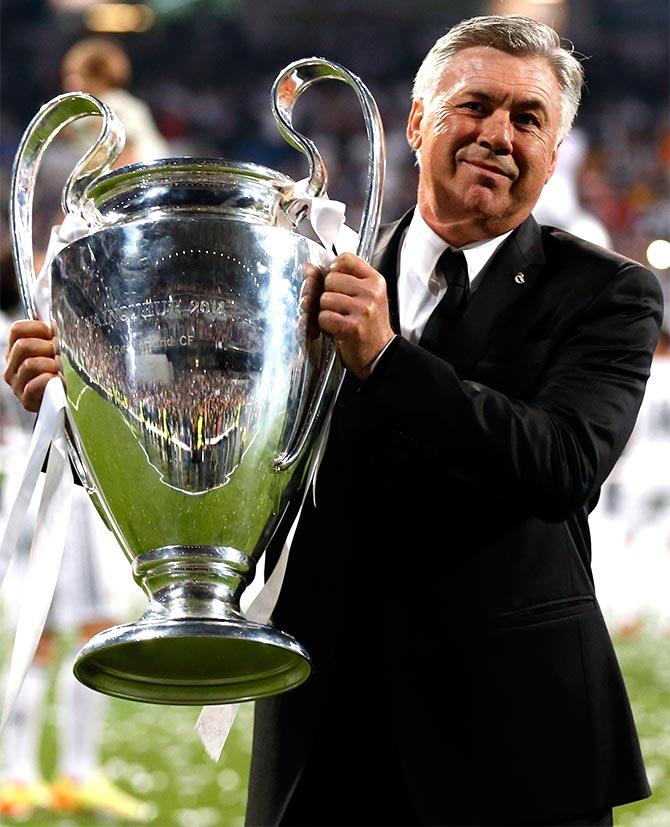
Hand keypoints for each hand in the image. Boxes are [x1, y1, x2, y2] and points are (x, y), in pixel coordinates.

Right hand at [4, 319, 61, 411]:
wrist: (59, 403)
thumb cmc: (55, 375)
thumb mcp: (52, 352)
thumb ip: (49, 337)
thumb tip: (51, 324)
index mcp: (15, 352)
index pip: (17, 330)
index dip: (37, 327)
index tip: (51, 333)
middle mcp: (11, 368)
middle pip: (23, 346)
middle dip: (46, 347)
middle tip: (56, 355)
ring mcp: (16, 385)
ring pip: (29, 364)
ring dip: (50, 365)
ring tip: (56, 370)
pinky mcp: (25, 401)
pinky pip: (34, 386)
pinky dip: (49, 381)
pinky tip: (56, 381)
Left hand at [318, 252, 394, 379]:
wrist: (380, 354)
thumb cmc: (368, 326)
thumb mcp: (362, 297)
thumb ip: (339, 279)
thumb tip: (307, 268)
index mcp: (375, 281)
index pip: (345, 258)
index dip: (334, 270)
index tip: (337, 284)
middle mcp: (371, 292)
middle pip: (330, 279)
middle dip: (329, 295)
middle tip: (341, 309)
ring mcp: (363, 309)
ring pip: (324, 299)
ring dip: (326, 312)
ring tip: (340, 320)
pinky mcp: (352, 326)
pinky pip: (324, 317)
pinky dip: (326, 326)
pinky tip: (337, 330)